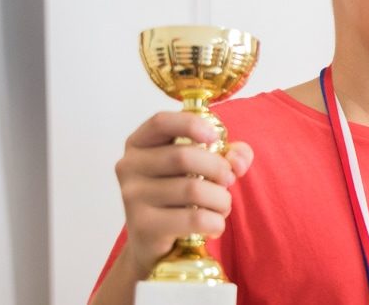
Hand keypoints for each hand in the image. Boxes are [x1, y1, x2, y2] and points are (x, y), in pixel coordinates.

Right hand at [114, 112, 253, 277]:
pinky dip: (216, 222)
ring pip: (193, 190)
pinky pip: (194, 218)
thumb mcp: (201, 169)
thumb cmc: (180, 198)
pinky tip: (214, 225)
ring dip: (221, 200)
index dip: (191, 124)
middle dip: (219, 169)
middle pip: (184, 156)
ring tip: (222, 207)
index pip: (161, 122)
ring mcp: (132, 197)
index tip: (215, 137)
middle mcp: (129, 167)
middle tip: (228, 181)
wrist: (155, 245)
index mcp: (139, 144)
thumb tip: (239, 159)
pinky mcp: (143, 226)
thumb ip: (227, 155)